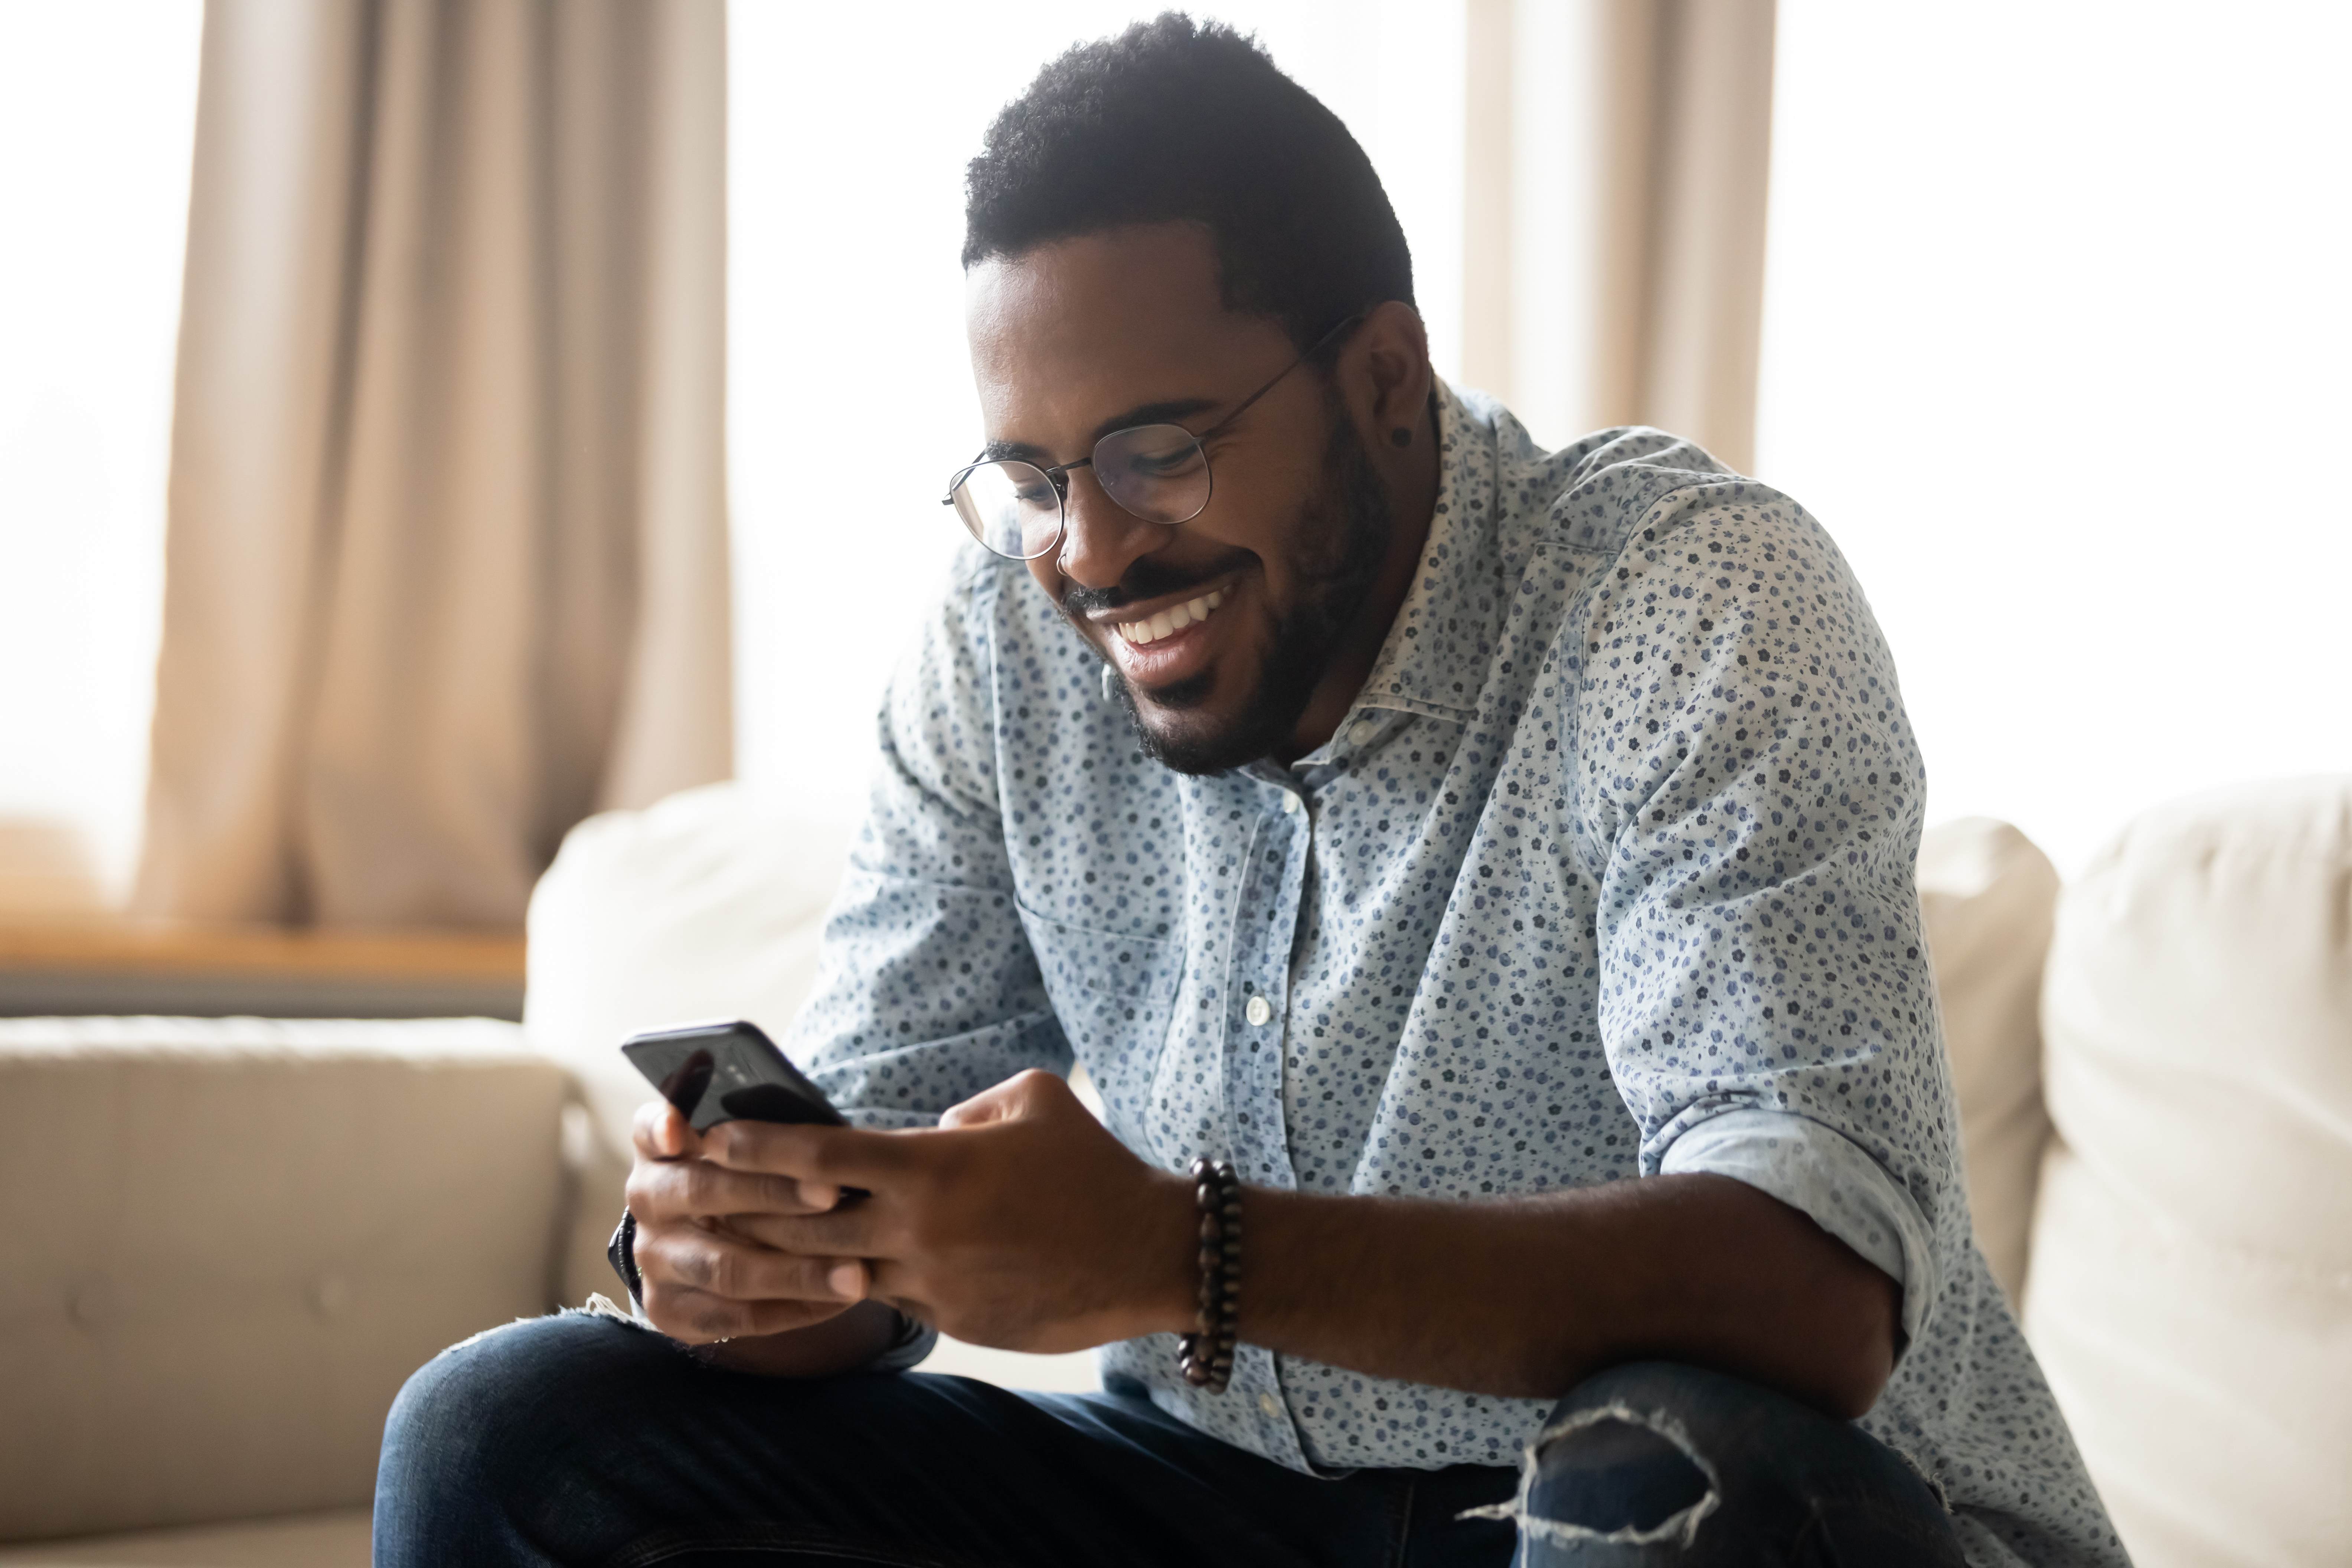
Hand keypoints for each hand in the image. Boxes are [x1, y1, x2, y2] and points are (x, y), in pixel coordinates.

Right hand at [624, 1098, 867, 1344]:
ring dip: (796, 1272)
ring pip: (725, 1267)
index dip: (661, 1126)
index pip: (650, 1128)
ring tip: (857, 1273)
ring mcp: (653, 1259)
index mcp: (659, 1148)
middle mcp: (647, 1200)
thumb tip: (800, 1122)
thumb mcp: (746, 1147)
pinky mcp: (669, 1311)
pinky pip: (736, 1317)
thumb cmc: (748, 1178)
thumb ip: (758, 1133)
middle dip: (770, 1191)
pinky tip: (839, 1301)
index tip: (677, 1130)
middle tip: (832, 1192)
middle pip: (702, 1192)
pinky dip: (794, 1309)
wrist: (715, 1243)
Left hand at [714, 1070, 1197, 1353]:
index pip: (817, 1155)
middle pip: (803, 1226)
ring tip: (743, 1246)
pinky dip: (863, 1285)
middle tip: (700, 1199)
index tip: (711, 1137)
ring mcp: (933, 1283)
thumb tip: (931, 1129)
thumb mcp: (1032, 1099)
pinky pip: (891, 1301)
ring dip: (788, 1261)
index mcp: (931, 1167)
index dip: (756, 1145)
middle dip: (746, 1212)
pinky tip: (837, 1276)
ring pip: (836, 1273)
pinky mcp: (952, 1322)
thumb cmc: (1091, 1166)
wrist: (1145, 1252)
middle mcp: (919, 1229)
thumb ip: (968, 1107)